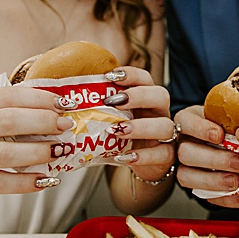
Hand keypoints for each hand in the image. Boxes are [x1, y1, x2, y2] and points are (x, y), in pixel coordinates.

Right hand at [0, 84, 80, 202]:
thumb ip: (0, 109)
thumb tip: (46, 109)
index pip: (11, 95)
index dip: (41, 97)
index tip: (65, 101)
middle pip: (11, 120)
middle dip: (44, 122)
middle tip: (67, 125)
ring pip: (6, 153)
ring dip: (38, 153)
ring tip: (60, 152)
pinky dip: (23, 183)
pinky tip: (43, 181)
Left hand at [110, 67, 176, 181]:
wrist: (139, 162)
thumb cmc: (125, 135)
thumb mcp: (115, 117)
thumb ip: (102, 106)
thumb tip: (72, 94)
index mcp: (148, 98)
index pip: (146, 79)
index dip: (131, 75)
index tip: (111, 76)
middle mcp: (160, 113)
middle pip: (161, 96)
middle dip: (139, 96)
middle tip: (114, 102)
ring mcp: (167, 134)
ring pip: (165, 126)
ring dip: (141, 127)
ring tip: (119, 130)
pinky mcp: (166, 156)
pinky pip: (162, 154)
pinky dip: (143, 156)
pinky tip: (124, 156)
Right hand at [175, 105, 238, 204]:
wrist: (222, 139)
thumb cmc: (226, 122)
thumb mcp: (228, 113)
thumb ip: (237, 117)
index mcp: (187, 121)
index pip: (185, 123)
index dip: (200, 129)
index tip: (220, 135)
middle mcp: (181, 143)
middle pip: (186, 153)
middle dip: (213, 159)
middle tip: (238, 162)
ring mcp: (184, 166)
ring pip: (186, 176)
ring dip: (214, 181)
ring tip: (237, 182)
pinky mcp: (195, 186)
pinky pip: (204, 195)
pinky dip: (225, 198)